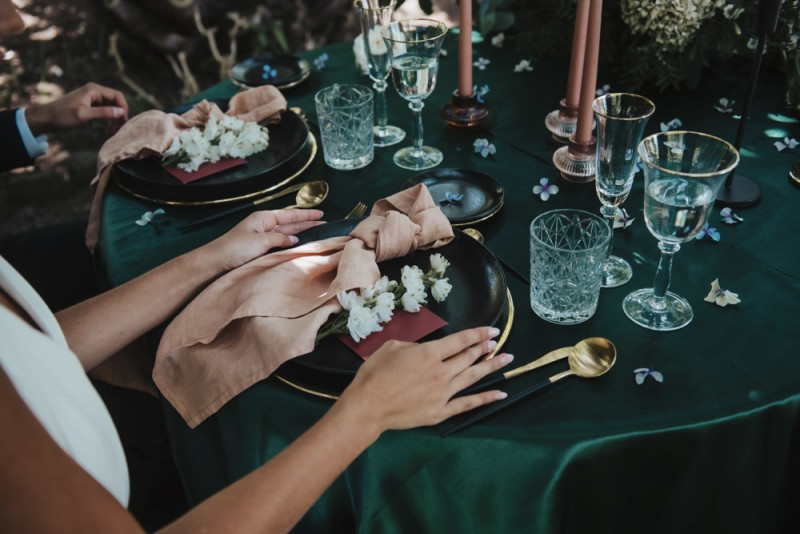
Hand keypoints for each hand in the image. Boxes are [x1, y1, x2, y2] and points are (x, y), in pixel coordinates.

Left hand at [24, 82, 128, 135]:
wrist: (45, 119)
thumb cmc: (62, 115)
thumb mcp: (83, 115)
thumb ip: (103, 113)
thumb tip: (121, 112)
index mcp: (94, 90)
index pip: (117, 96)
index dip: (123, 108)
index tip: (125, 122)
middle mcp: (94, 92)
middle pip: (115, 103)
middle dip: (119, 116)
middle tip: (120, 130)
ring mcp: (92, 100)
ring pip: (110, 109)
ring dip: (113, 121)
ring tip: (112, 133)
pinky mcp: (89, 108)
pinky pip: (103, 113)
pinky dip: (106, 122)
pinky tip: (106, 131)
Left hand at [202, 209, 324, 272]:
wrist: (216, 262)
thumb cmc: (233, 248)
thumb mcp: (260, 241)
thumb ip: (280, 239)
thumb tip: (293, 241)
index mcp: (264, 218)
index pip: (290, 214)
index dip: (306, 214)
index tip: (321, 214)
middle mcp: (264, 226)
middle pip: (290, 224)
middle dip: (307, 224)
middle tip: (325, 226)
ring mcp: (263, 238)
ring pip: (287, 235)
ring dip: (301, 236)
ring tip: (317, 237)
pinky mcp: (261, 250)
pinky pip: (280, 245)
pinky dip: (291, 246)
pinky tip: (299, 249)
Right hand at [339, 327, 512, 432]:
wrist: (368, 406)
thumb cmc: (375, 374)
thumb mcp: (392, 348)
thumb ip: (414, 346)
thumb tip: (424, 350)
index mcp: (429, 353)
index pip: (460, 341)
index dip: (478, 335)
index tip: (491, 331)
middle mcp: (441, 372)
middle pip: (468, 357)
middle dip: (484, 348)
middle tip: (496, 343)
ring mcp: (443, 393)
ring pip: (472, 377)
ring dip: (491, 366)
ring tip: (506, 359)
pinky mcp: (441, 411)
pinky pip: (468, 403)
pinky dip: (485, 398)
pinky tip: (499, 394)